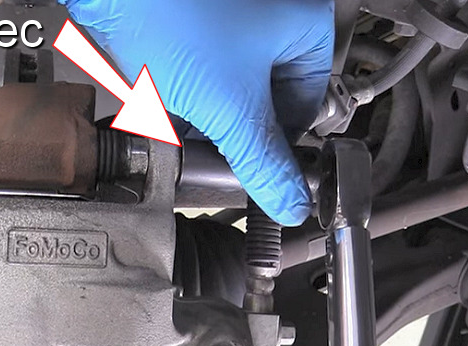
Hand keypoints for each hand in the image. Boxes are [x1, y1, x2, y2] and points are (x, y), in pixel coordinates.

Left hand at [59, 0, 333, 225]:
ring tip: (181, 120)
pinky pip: (194, 74)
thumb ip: (263, 163)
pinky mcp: (189, 27)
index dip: (278, 142)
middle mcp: (271, 20)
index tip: (258, 168)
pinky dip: (180, 95)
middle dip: (231, 128)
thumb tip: (292, 204)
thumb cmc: (171, 15)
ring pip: (225, 90)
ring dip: (203, 115)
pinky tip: (160, 104)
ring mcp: (228, 22)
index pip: (306, 106)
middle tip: (213, 144)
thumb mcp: (229, 107)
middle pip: (263, 101)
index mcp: (303, 28)